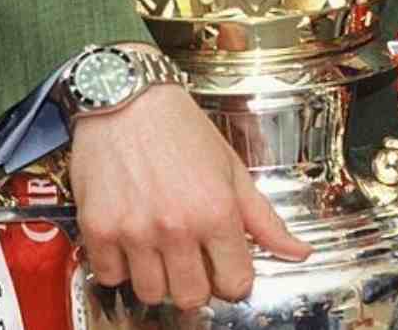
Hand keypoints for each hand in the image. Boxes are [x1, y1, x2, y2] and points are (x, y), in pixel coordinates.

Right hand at [69, 82, 311, 308]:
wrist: (127, 99)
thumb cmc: (180, 128)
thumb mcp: (232, 169)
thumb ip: (264, 218)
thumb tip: (298, 252)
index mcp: (216, 210)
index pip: (235, 282)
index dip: (234, 279)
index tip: (227, 268)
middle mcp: (176, 226)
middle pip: (191, 296)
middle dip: (198, 284)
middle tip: (195, 259)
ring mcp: (134, 231)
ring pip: (151, 293)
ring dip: (159, 278)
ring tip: (163, 248)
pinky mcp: (99, 229)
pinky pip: (111, 276)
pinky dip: (121, 266)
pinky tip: (133, 240)